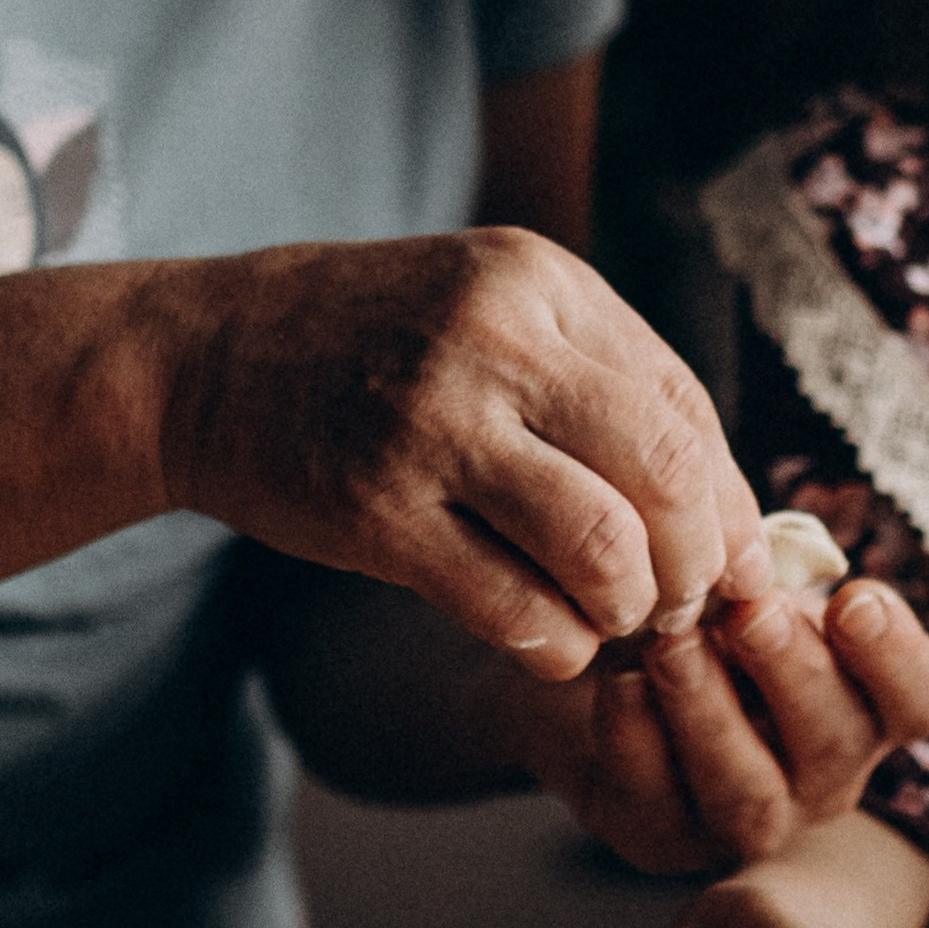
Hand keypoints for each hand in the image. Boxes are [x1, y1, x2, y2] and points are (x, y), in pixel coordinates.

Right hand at [161, 228, 770, 680]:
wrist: (203, 357)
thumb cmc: (371, 345)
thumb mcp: (490, 309)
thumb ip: (597, 380)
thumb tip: (723, 506)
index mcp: (540, 282)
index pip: (684, 404)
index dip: (725, 497)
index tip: (725, 555)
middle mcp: (494, 340)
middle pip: (665, 471)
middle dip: (697, 561)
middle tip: (682, 604)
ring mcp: (431, 425)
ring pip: (601, 545)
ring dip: (630, 610)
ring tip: (616, 624)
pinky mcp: (376, 511)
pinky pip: (510, 604)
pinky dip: (555, 645)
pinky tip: (551, 644)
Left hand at [552, 578, 928, 869]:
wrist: (593, 658)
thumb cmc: (697, 603)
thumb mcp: (742, 571)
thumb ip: (766, 561)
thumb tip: (759, 555)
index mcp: (866, 700)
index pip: (921, 694)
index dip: (897, 654)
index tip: (852, 601)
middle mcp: (823, 772)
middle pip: (837, 743)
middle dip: (792, 673)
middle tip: (750, 613)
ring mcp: (748, 818)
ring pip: (750, 795)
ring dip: (711, 715)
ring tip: (671, 646)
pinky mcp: (663, 838)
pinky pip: (657, 806)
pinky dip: (638, 742)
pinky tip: (620, 686)